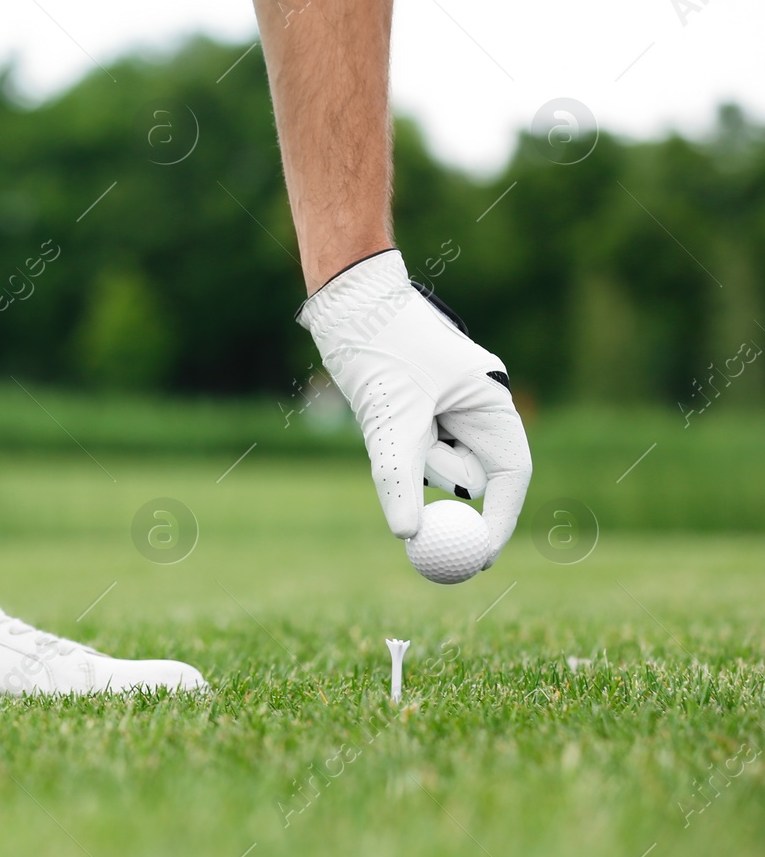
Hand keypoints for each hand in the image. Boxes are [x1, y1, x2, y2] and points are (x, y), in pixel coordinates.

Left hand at [296, 250, 532, 566]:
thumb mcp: (391, 415)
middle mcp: (474, 405)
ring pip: (434, 461)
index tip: (479, 558)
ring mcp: (446, 406)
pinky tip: (377, 404)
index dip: (499, 520)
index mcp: (491, 401)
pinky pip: (411, 445)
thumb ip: (401, 477)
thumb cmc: (379, 344)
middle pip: (470, 473)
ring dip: (409, 455)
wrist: (346, 298)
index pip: (510, 475)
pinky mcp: (416, 406)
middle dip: (439, 486)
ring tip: (383, 410)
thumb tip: (407, 535)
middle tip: (413, 522)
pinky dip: (394, 443)